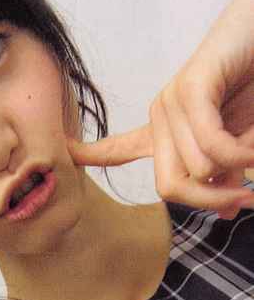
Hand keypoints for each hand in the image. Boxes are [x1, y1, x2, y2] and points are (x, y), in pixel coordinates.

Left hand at [68, 0, 253, 219]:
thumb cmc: (252, 90)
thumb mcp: (236, 144)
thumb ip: (224, 174)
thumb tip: (226, 212)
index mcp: (164, 131)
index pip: (118, 150)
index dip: (92, 155)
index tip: (65, 153)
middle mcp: (160, 117)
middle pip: (169, 188)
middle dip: (210, 200)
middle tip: (245, 198)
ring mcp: (171, 102)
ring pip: (197, 169)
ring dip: (238, 168)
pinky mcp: (191, 87)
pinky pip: (210, 145)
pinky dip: (239, 154)